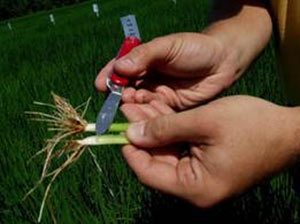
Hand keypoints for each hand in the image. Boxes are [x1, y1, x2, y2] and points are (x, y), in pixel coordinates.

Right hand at [96, 33, 240, 109]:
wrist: (224, 61)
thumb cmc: (196, 48)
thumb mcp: (168, 46)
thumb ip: (144, 55)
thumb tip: (119, 67)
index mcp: (143, 61)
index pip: (119, 70)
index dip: (109, 77)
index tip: (101, 85)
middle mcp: (147, 79)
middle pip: (125, 90)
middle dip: (119, 96)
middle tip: (120, 99)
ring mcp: (157, 94)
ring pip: (138, 104)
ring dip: (132, 107)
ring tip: (131, 108)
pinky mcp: (168, 108)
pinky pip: (153, 114)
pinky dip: (147, 117)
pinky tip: (145, 118)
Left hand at [121, 96, 299, 206]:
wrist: (289, 131)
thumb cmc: (251, 125)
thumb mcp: (203, 121)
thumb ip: (165, 128)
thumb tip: (133, 134)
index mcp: (195, 187)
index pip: (148, 173)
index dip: (130, 150)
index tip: (119, 129)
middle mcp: (196, 189)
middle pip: (156, 161)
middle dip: (142, 134)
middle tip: (128, 110)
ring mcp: (203, 178)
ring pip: (167, 153)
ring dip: (155, 130)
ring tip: (139, 106)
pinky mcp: (208, 166)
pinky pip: (181, 150)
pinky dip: (170, 132)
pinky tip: (159, 114)